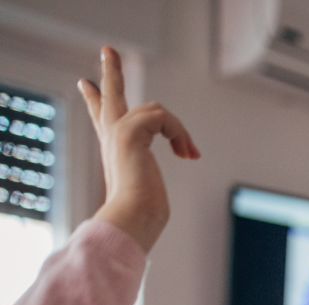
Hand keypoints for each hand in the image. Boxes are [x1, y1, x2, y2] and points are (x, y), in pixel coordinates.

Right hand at [81, 47, 199, 252]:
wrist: (132, 218)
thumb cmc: (142, 215)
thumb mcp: (147, 193)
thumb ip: (146, 186)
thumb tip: (153, 206)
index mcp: (114, 148)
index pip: (102, 117)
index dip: (96, 99)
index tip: (87, 84)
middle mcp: (111, 136)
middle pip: (110, 95)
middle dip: (111, 71)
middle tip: (108, 50)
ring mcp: (117, 131)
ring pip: (156, 110)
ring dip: (179, 131)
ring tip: (188, 154)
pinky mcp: (128, 131)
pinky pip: (163, 117)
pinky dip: (180, 134)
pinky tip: (185, 154)